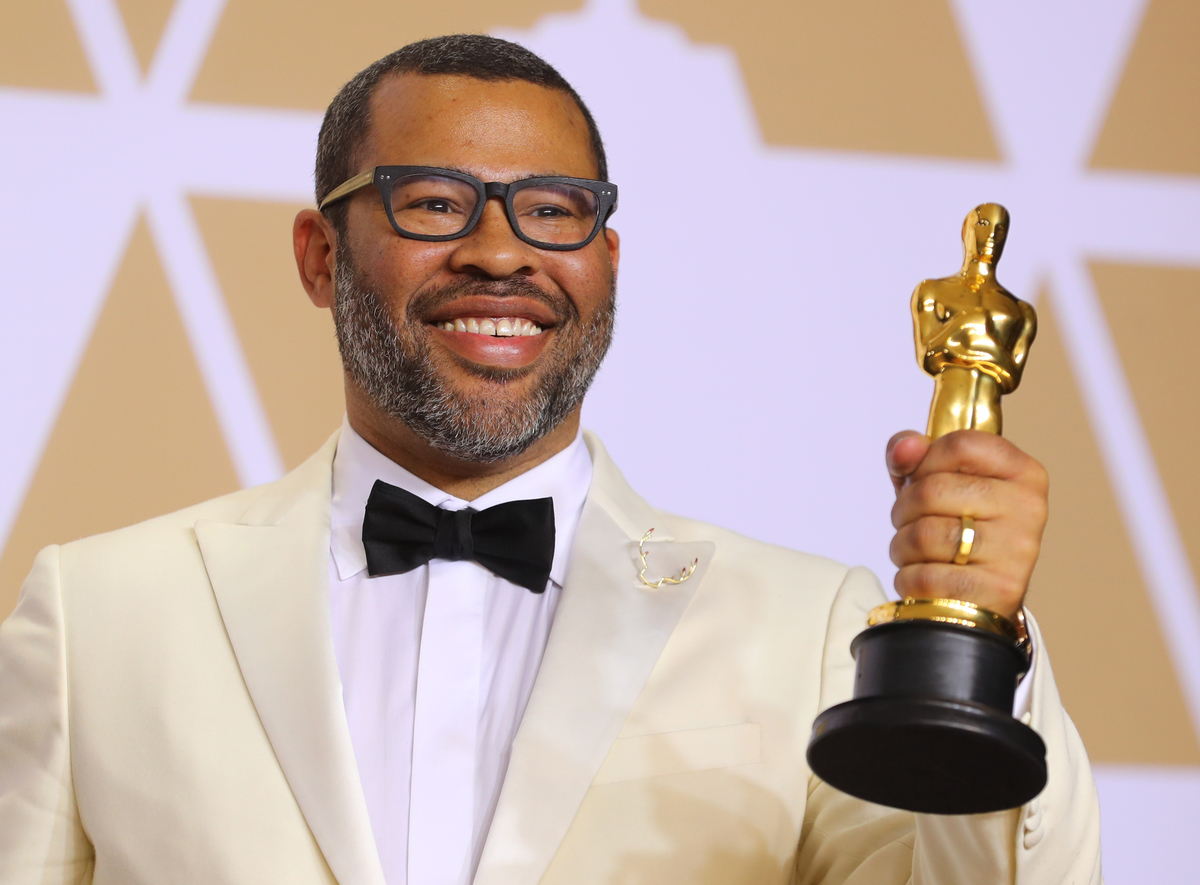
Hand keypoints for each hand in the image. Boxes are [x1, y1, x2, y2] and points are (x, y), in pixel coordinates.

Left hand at [886, 429, 1047, 619]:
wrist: (980, 598)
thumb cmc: (958, 531)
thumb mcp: (937, 483)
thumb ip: (915, 455)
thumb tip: (905, 447)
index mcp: (1023, 472)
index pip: (961, 444)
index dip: (926, 461)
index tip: (922, 478)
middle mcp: (1029, 508)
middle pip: (933, 490)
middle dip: (903, 509)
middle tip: (909, 522)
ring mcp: (1017, 552)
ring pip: (925, 535)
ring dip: (902, 546)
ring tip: (914, 552)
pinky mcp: (998, 591)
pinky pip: (925, 576)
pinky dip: (909, 578)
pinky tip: (925, 578)